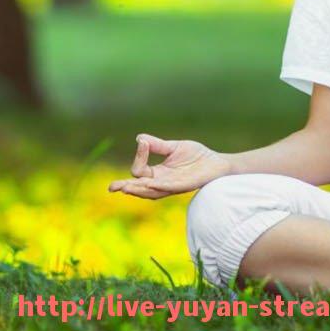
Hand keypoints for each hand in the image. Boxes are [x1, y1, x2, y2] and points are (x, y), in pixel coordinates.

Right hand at [106, 133, 231, 198]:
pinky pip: (168, 188)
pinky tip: (149, 184)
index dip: (139, 156)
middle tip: (111, 187)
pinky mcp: (183, 186)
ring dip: (137, 190)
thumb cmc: (197, 156)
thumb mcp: (173, 147)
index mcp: (158, 174)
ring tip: (125, 188)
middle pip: (139, 187)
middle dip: (125, 187)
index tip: (143, 142)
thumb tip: (139, 138)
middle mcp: (162, 182)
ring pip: (150, 192)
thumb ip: (157, 145)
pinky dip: (157, 186)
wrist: (217, 162)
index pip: (139, 171)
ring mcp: (172, 186)